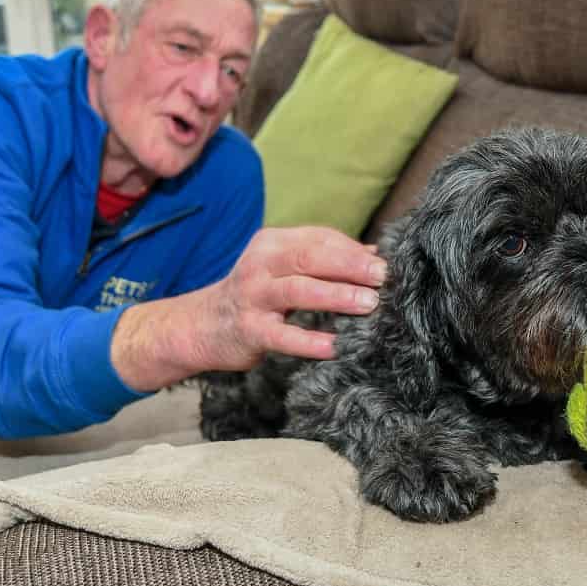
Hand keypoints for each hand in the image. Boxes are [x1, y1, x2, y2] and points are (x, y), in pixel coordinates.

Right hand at [209, 226, 387, 363]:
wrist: (202, 326)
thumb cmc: (255, 294)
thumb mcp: (282, 267)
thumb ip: (323, 258)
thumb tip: (372, 255)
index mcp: (272, 243)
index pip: (319, 238)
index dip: (353, 250)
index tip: (384, 263)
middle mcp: (260, 264)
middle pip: (310, 258)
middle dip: (350, 266)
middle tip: (382, 278)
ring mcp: (252, 297)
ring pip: (298, 290)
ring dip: (336, 296)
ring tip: (368, 304)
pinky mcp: (249, 330)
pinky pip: (282, 335)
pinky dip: (309, 341)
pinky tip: (334, 346)